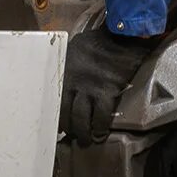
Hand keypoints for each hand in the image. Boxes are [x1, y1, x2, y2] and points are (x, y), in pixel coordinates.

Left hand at [61, 25, 154, 142]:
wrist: (121, 36)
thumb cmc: (98, 41)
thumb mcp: (74, 50)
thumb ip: (68, 65)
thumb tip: (65, 76)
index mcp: (64, 73)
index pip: (55, 100)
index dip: (57, 116)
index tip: (59, 126)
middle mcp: (74, 83)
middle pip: (66, 113)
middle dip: (69, 128)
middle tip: (73, 137)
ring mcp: (90, 89)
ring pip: (81, 119)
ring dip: (83, 133)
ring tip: (86, 141)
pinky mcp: (107, 91)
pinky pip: (102, 116)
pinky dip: (100, 128)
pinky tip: (101, 133)